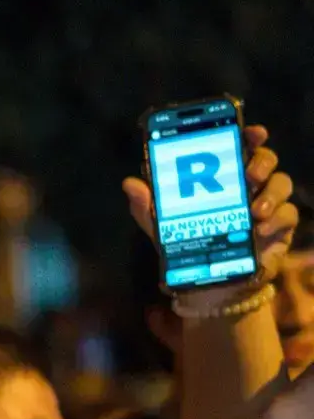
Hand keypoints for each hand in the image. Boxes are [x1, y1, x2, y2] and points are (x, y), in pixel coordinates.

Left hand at [122, 123, 298, 294]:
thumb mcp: (163, 227)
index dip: (250, 135)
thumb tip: (129, 183)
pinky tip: (260, 230)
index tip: (252, 132)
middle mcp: (249, 185)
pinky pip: (288, 215)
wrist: (208, 286)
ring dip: (271, 194)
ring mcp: (267, 205)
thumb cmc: (188, 245)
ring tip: (254, 212)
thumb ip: (147, 206)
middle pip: (265, 160)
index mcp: (224, 177)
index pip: (241, 147)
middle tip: (250, 176)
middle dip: (261, 163)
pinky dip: (277, 220)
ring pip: (281, 184)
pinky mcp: (280, 227)